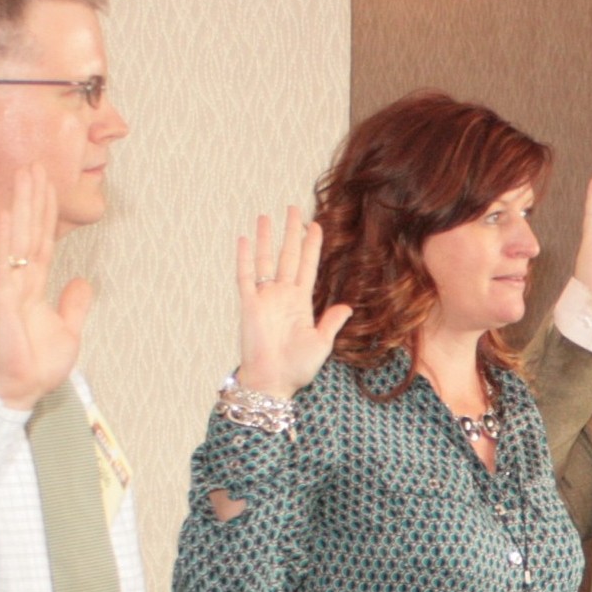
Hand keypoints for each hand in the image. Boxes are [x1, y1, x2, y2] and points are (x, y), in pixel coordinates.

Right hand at [0, 165, 92, 410]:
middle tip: (36, 164)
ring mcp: (8, 287)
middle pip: (30, 231)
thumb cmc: (35, 365)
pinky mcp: (0, 300)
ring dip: (22, 205)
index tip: (49, 184)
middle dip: (34, 197)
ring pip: (18, 238)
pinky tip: (10, 214)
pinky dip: (7, 239)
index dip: (47, 213)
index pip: (43, 241)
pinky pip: (4, 264)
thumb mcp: (68, 331)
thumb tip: (83, 281)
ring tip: (25, 174)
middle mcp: (19, 281)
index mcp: (34, 287)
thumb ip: (74, 305)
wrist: (19, 391)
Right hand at [234, 206, 352, 398]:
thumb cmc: (296, 368)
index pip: (308, 266)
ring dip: (266, 238)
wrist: (272, 382)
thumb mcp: (321, 343)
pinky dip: (244, 258)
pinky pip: (246, 277)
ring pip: (266, 260)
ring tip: (266, 216)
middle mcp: (283, 295)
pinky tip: (243, 239)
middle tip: (293, 208)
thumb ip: (332, 322)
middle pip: (288, 256)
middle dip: (291, 232)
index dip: (311, 246)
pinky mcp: (249, 305)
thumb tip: (348, 306)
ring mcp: (265, 298)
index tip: (316, 225)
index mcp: (301, 302)